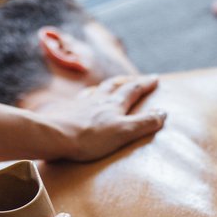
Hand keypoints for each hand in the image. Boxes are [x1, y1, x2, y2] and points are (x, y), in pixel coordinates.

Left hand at [38, 75, 165, 161]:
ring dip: (109, 85)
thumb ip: (144, 123)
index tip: (155, 78)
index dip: (145, 84)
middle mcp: (99, 100)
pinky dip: (89, 95)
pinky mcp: (67, 112)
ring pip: (98, 89)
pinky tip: (85, 97)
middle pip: (115, 85)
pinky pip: (81, 99)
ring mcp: (81, 104)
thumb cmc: (89, 137)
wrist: (53, 136)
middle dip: (129, 81)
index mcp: (114, 104)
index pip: (133, 90)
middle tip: (137, 78)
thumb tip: (163, 112)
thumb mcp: (124, 132)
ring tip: (113, 84)